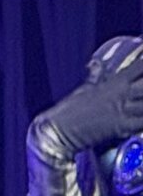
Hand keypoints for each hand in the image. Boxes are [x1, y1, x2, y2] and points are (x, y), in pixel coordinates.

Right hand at [35, 36, 142, 154]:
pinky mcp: (122, 127)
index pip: (139, 67)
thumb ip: (95, 77)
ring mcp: (123, 111)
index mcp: (113, 83)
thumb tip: (96, 64)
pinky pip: (141, 123)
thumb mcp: (84, 89)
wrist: (60, 131)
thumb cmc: (69, 110)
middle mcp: (121, 95)